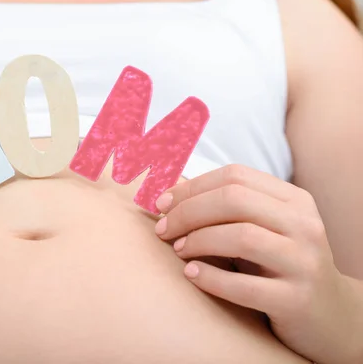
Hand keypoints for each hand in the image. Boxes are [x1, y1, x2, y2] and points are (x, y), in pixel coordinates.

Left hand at [155, 164, 361, 363]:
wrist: (330, 316)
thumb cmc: (279, 265)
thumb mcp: (260, 228)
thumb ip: (224, 207)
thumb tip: (170, 187)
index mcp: (294, 200)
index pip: (235, 176)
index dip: (192, 186)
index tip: (162, 203)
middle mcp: (304, 226)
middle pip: (235, 200)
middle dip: (188, 212)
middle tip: (163, 229)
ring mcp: (304, 263)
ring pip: (242, 237)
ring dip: (198, 241)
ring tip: (177, 249)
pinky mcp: (296, 300)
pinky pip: (245, 286)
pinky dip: (211, 277)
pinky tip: (191, 273)